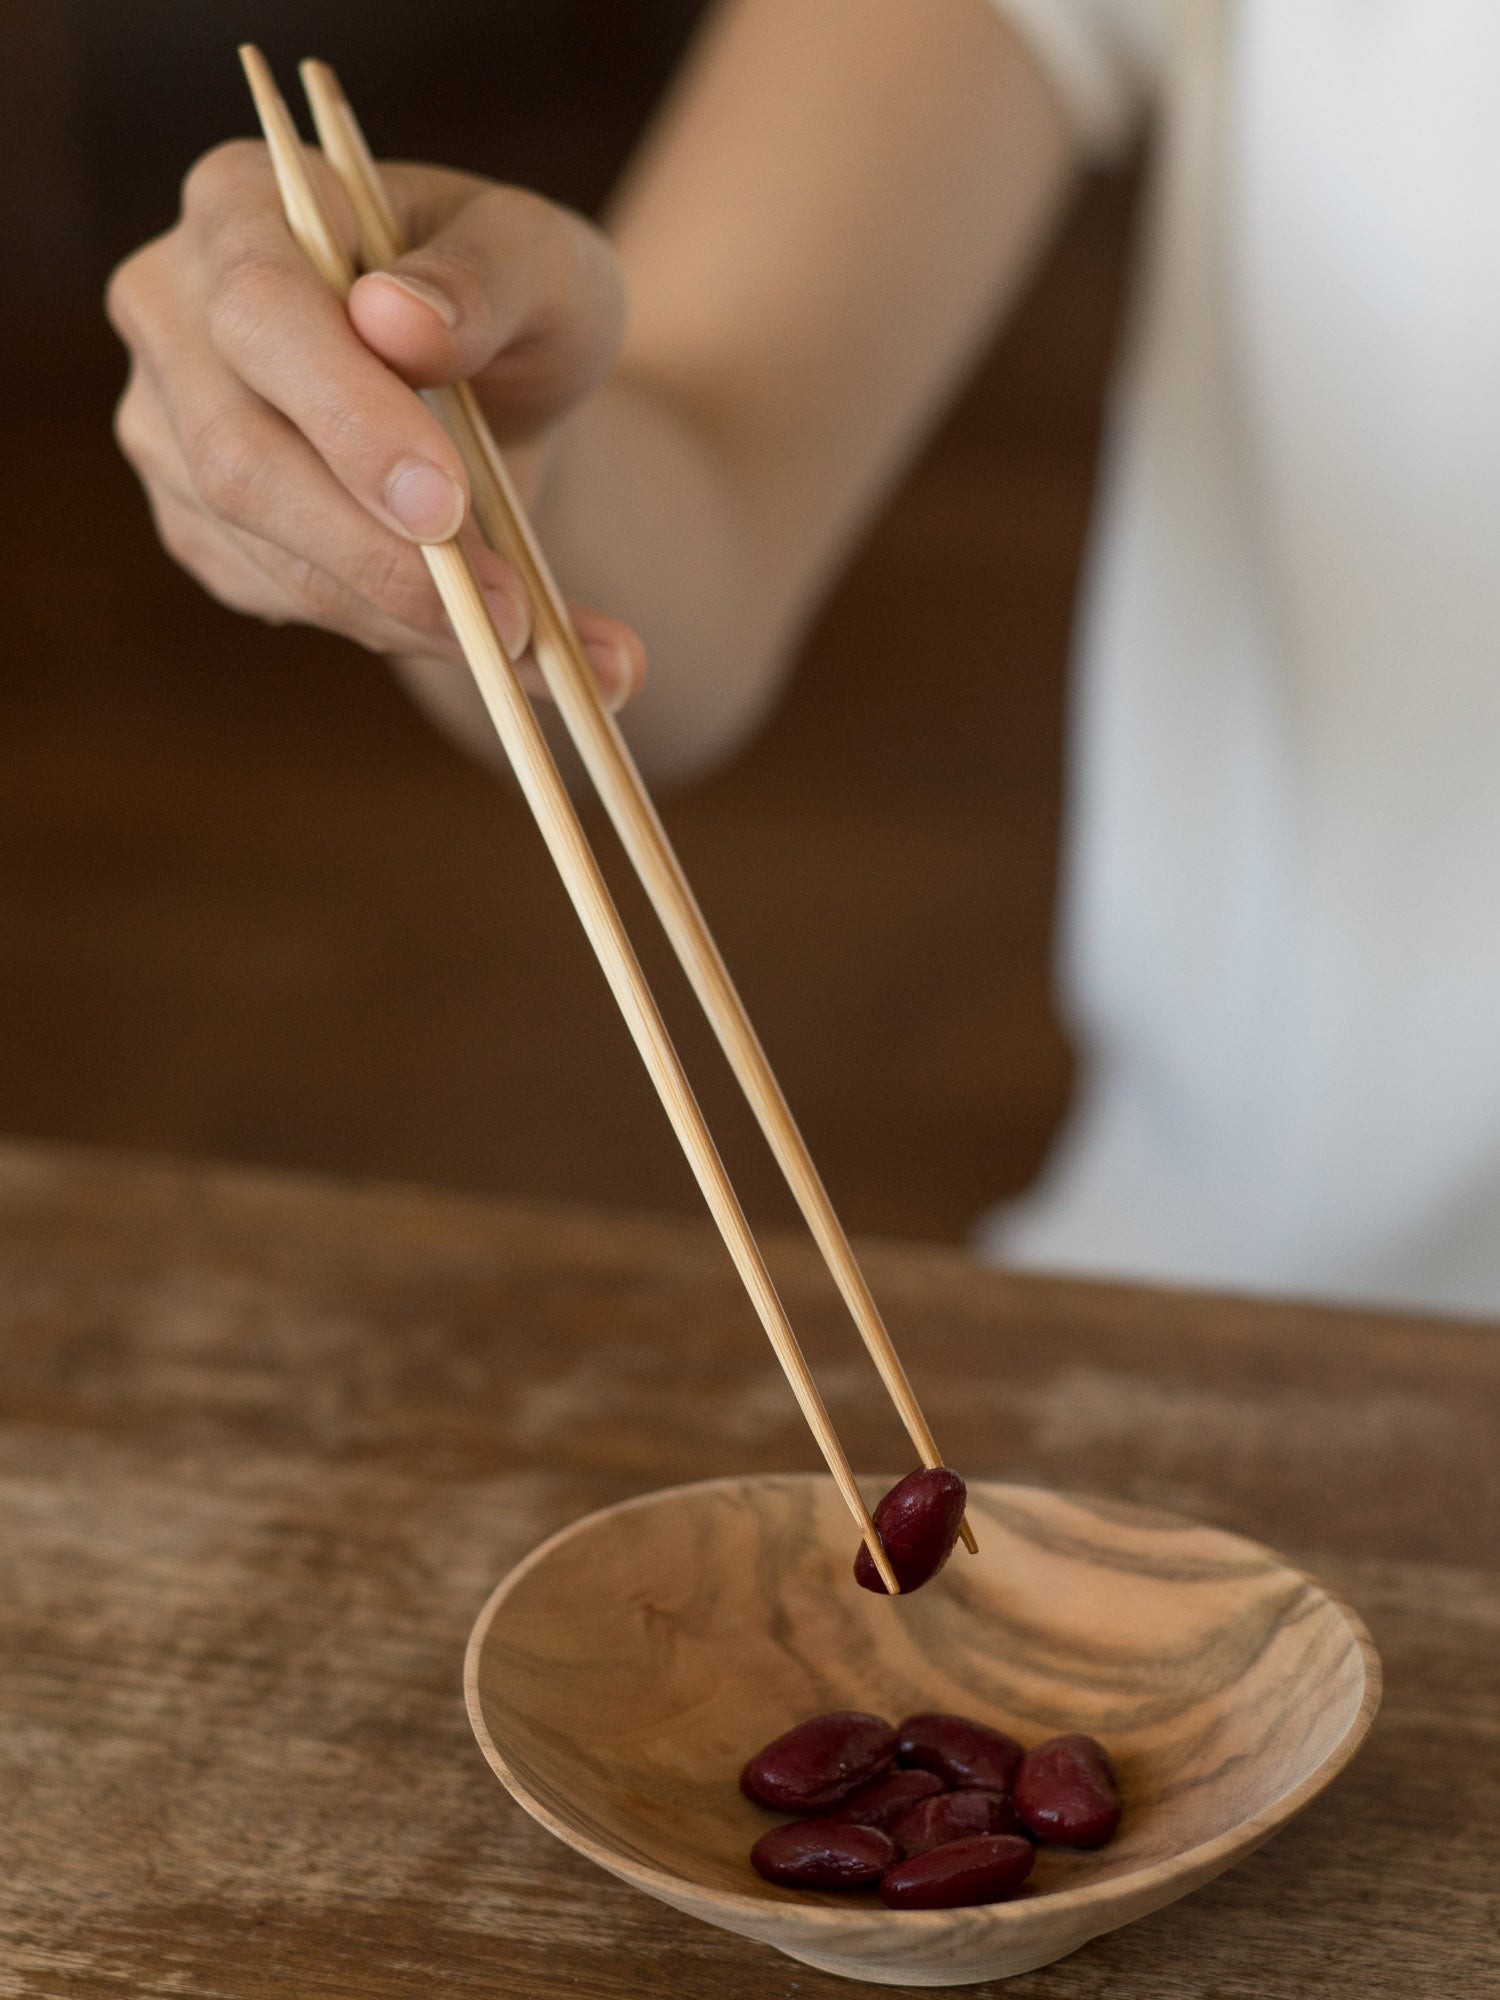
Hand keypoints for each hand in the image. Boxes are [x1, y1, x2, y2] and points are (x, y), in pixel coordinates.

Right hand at [106, 141, 645, 707]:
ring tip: (528, 634)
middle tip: (507, 614)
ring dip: (406, 613)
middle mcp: (174, 310)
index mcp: (244, 204)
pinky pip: (285, 600)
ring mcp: (168, 425)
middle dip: (380, 554)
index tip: (444, 503)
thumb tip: (395, 318)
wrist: (498, 379)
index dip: (347, 418)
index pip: (261, 313)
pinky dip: (397, 632)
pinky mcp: (198, 522)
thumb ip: (485, 277)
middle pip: (240, 459)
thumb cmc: (513, 296)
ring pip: (265, 555)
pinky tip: (485, 634)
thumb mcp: (542, 261)